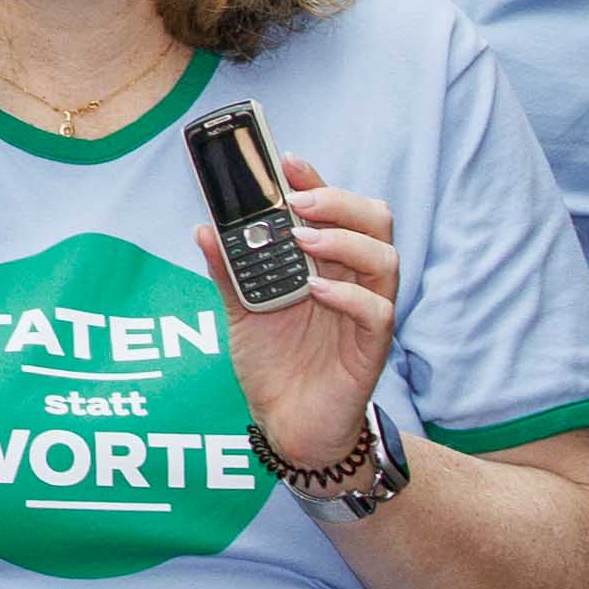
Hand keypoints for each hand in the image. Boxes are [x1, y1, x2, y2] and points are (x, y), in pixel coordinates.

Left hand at [208, 168, 407, 483]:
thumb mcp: (240, 312)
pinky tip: (318, 291)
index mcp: (325, 264)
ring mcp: (365, 313)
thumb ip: (229, 272)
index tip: (286, 162)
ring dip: (344, 242)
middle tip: (298, 203)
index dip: (317, 182)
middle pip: (374, 222)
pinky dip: (350, 296)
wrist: (287, 426)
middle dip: (338, 202)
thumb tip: (204, 228)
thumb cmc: (274, 363)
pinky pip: (377, 313)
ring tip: (302, 241)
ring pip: (384, 259)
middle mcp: (352, 281)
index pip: (336, 210)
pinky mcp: (370, 349)